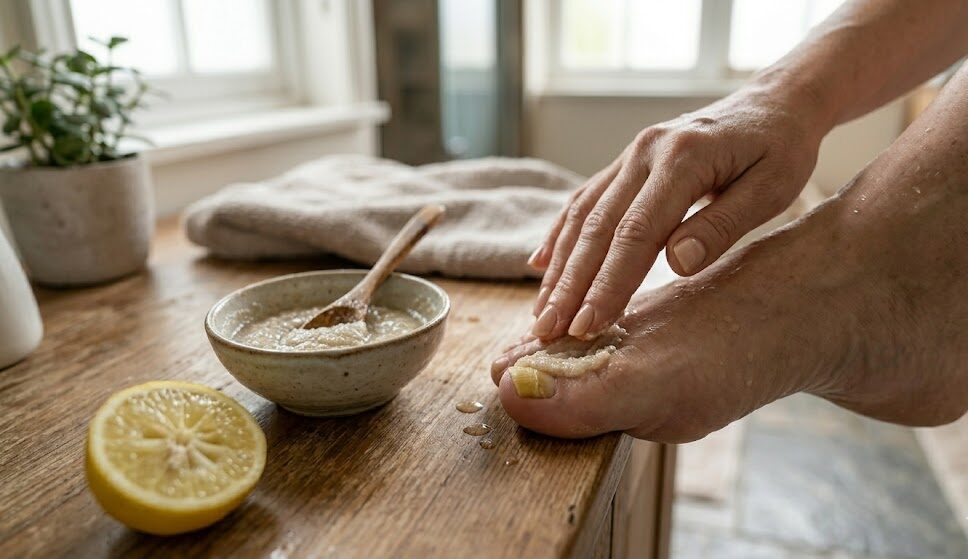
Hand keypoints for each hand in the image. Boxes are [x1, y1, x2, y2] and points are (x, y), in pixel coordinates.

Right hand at [527, 87, 826, 340]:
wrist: (773, 101)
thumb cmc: (780, 149)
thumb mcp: (771, 189)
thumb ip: (721, 226)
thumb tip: (677, 266)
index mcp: (682, 159)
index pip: (635, 233)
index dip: (607, 283)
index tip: (586, 326)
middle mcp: (645, 152)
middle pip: (597, 227)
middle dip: (570, 284)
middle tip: (547, 332)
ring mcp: (629, 155)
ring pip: (582, 216)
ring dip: (559, 267)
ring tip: (541, 314)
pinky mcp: (624, 163)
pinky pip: (583, 200)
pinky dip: (559, 235)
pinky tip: (540, 265)